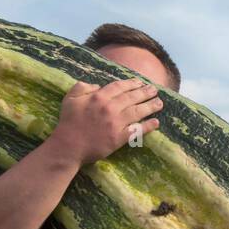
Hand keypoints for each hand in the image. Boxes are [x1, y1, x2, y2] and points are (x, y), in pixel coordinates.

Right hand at [46, 78, 162, 166]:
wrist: (69, 145)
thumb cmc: (68, 122)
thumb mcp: (70, 98)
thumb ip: (83, 87)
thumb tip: (97, 86)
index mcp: (98, 97)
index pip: (119, 87)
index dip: (131, 83)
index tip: (140, 82)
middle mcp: (110, 108)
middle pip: (132, 97)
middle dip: (145, 92)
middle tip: (154, 90)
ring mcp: (116, 123)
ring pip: (137, 112)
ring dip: (150, 106)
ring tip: (159, 103)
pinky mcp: (119, 138)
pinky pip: (137, 130)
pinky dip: (147, 126)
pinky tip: (156, 122)